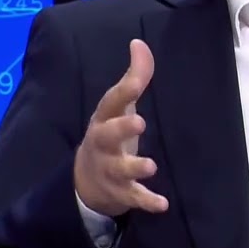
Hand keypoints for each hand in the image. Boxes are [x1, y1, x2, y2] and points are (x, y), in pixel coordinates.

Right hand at [73, 39, 168, 217]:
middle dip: (122, 129)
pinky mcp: (120, 192)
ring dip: (135, 167)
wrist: (86, 181)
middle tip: (140, 123)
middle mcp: (104, 143)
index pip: (112, 102)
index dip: (124, 91)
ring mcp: (110, 169)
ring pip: (120, 169)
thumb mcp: (119, 107)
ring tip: (151, 166)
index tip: (138, 82)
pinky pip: (133, 198)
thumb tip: (139, 43)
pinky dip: (146, 202)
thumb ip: (134, 77)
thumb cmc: (110, 134)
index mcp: (104, 119)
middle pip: (108, 135)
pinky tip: (162, 204)